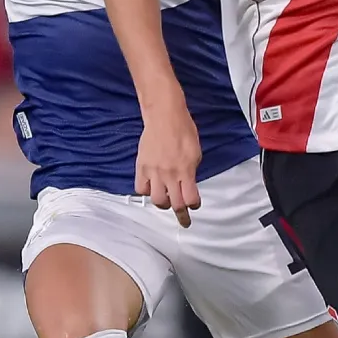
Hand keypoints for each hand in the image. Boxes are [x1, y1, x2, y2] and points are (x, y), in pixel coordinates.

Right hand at [136, 101, 202, 223]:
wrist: (164, 116)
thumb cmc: (183, 130)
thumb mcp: (195, 152)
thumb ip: (192, 170)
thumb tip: (189, 183)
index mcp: (186, 170)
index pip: (191, 199)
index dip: (194, 205)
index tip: (194, 206)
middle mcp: (169, 174)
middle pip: (175, 204)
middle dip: (181, 215)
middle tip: (184, 221)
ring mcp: (154, 171)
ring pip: (156, 200)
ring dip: (163, 203)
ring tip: (166, 201)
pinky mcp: (141, 167)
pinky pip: (141, 188)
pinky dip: (146, 192)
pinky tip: (151, 188)